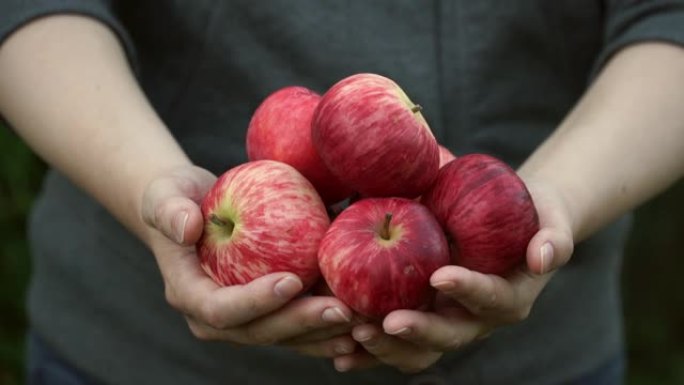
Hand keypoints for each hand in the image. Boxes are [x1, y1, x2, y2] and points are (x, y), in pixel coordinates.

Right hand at [141, 165, 356, 357]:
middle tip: (340, 309)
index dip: (257, 301)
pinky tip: (360, 321)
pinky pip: (298, 324)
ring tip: (359, 323)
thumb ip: (169, 210)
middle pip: (260, 330)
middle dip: (301, 323)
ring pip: (285, 336)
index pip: (222, 309)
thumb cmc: (175, 198)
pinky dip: (327, 325)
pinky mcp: (267, 311)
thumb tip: (188, 227)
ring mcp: (244, 319)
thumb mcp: (165, 195)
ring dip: (322, 333)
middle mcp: (216, 318)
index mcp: (189, 295)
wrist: (191, 208)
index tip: (292, 280)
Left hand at [333, 178, 574, 372]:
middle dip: (418, 331)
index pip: (491, 299)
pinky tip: (340, 353)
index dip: (469, 290)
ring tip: (354, 335)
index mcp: (508, 297)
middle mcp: (476, 319)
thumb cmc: (529, 215)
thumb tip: (544, 256)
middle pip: (449, 336)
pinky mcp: (423, 320)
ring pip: (419, 350)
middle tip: (384, 322)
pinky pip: (396, 343)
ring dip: (387, 348)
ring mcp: (447, 322)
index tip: (441, 275)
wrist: (512, 226)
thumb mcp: (549, 218)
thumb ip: (552, 237)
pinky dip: (370, 352)